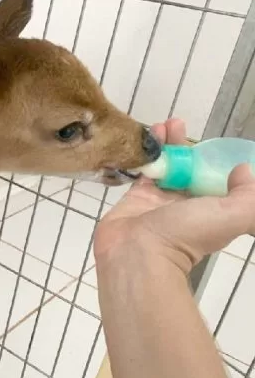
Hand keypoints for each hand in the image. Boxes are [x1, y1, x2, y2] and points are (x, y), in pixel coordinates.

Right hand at [94, 118, 254, 274]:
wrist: (137, 253)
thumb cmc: (186, 233)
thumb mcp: (233, 215)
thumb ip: (248, 194)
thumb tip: (243, 171)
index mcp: (211, 210)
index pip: (214, 179)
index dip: (211, 158)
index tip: (207, 140)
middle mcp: (186, 205)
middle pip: (188, 168)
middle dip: (185, 145)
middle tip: (178, 123)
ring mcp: (158, 202)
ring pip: (164, 167)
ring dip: (163, 144)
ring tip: (161, 125)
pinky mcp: (134, 199)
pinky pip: (141, 172)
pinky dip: (143, 154)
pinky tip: (144, 138)